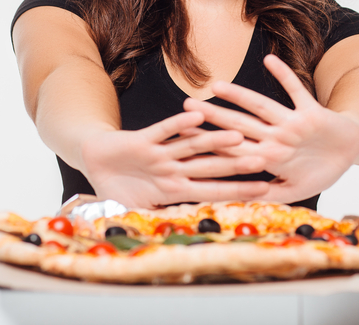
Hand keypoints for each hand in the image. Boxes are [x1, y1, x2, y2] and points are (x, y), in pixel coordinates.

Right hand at [79, 111, 269, 208]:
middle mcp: (173, 169)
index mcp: (175, 188)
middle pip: (210, 166)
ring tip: (238, 135)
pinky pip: (163, 131)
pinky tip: (197, 116)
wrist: (94, 157)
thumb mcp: (135, 210)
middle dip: (236, 164)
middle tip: (264, 159)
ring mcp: (160, 153)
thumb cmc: (117, 184)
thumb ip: (152, 221)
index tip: (264, 191)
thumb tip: (169, 243)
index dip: (237, 191)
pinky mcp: (143, 139)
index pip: (212, 191)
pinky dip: (178, 125)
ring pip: (192, 146)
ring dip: (214, 141)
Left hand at [183, 54, 358, 203]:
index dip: (212, 144)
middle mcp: (276, 137)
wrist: (352, 150)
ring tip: (216, 85)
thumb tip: (239, 201)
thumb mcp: (295, 189)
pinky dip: (284, 75)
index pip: (235, 149)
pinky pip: (295, 90)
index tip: (187, 138)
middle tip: (187, 105)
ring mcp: (292, 124)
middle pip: (239, 124)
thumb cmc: (321, 170)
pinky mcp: (311, 111)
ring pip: (260, 107)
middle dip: (214, 116)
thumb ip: (269, 193)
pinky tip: (269, 60)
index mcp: (270, 156)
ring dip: (240, 95)